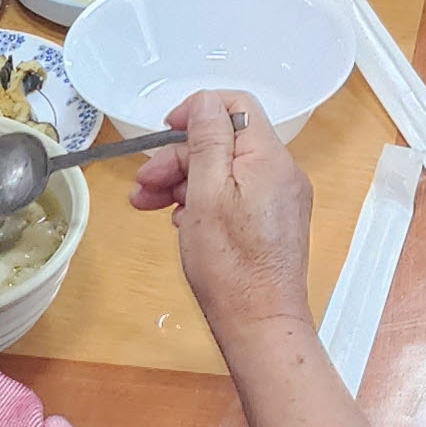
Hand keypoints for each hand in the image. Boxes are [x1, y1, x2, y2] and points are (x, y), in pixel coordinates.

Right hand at [134, 90, 314, 343]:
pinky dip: (204, 201)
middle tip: (143, 184)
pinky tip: (180, 221)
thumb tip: (206, 101)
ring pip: (226, 171)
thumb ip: (207, 141)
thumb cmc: (230, 266)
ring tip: (149, 205)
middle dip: (180, 156)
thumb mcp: (207, 193)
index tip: (165, 132)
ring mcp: (279, 199)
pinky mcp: (273, 222)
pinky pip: (235, 195)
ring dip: (184, 181)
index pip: (235, 105)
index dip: (196, 112)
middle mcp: (282, 172)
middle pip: (225, 142)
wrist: (259, 325)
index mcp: (269, 157)